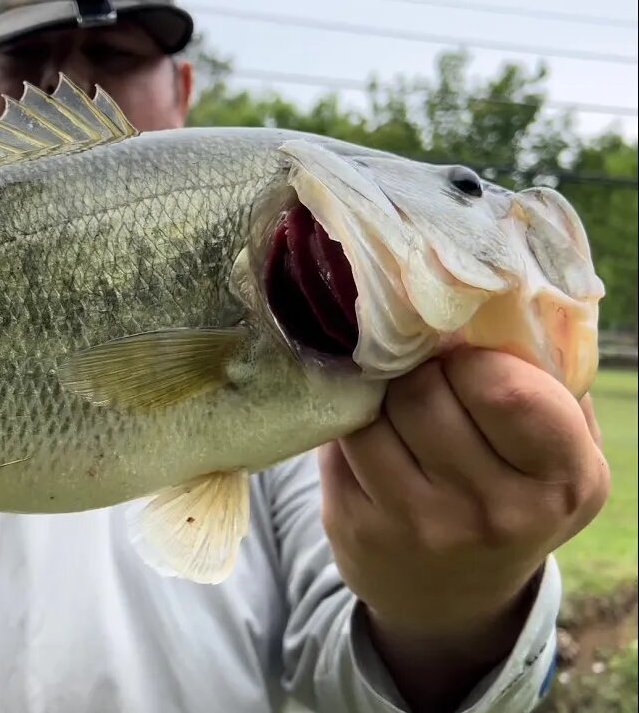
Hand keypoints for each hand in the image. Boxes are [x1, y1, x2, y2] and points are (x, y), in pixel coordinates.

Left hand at [319, 348, 608, 708]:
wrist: (454, 597)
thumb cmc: (514, 494)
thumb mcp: (562, 454)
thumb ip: (548, 384)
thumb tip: (498, 304)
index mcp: (561, 479)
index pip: (503, 388)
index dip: (472, 356)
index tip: (464, 355)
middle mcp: (493, 511)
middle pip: (424, 391)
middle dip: (418, 367)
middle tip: (420, 368)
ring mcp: (418, 524)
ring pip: (373, 411)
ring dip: (378, 392)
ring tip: (394, 396)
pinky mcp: (355, 526)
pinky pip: (338, 439)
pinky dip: (349, 423)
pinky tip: (369, 430)